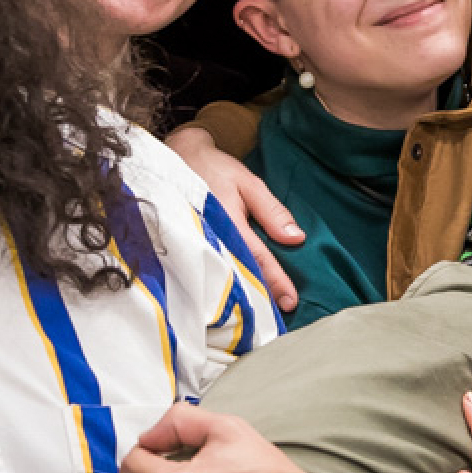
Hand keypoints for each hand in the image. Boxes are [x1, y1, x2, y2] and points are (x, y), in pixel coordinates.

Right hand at [166, 126, 301, 311]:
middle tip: (281, 314)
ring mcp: (196, 244)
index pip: (257, 257)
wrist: (175, 158)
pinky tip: (235, 296)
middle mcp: (211, 237)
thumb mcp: (248, 183)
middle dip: (260, 296)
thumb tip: (296, 239)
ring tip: (263, 314)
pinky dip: (225, 284)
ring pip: (223, 277)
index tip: (291, 301)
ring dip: (243, 295)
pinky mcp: (187, 246)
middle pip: (239, 275)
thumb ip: (271, 212)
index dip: (275, 280)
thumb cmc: (214, 169)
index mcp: (228, 221)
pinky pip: (209, 270)